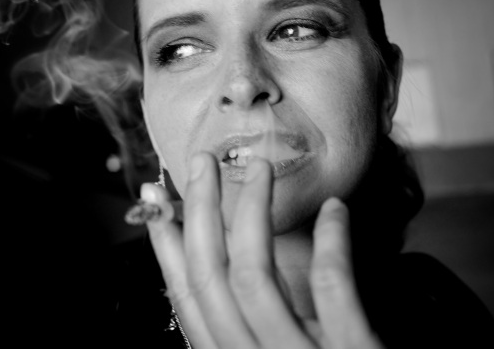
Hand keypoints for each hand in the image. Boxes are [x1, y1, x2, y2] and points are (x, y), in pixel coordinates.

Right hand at [144, 152, 383, 348]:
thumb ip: (253, 331)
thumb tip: (232, 269)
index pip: (189, 302)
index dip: (168, 248)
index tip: (158, 201)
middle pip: (211, 280)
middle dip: (199, 214)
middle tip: (201, 162)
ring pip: (254, 277)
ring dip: (252, 214)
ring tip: (261, 168)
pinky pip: (332, 288)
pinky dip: (331, 242)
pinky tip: (336, 209)